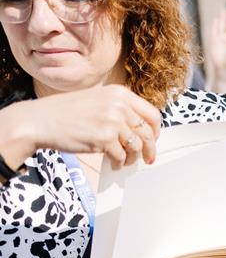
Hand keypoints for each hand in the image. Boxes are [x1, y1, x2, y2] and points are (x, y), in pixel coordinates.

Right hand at [0, 84, 160, 168]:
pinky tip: (114, 164)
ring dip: (133, 158)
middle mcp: (119, 105)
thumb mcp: (96, 99)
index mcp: (119, 93)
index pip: (152, 113)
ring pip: (136, 146)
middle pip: (148, 132)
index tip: (153, 139)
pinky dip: (120, 163)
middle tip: (148, 158)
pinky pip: (121, 156)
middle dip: (150, 148)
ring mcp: (112, 121)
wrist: (39, 121)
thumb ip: (118, 108)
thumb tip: (139, 128)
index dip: (156, 130)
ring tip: (125, 162)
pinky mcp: (104, 138)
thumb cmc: (64, 113)